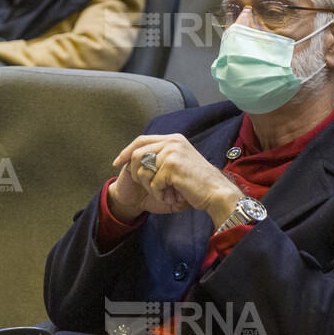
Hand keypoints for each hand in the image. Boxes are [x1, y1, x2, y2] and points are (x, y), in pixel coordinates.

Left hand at [109, 134, 244, 228]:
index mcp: (173, 139)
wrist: (216, 193)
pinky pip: (153, 182)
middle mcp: (172, 141)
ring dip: (151, 187)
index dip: (127, 151)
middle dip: (136, 173)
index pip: (141, 140)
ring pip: (143, 170)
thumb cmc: (197, 182)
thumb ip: (162, 156)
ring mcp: (172, 152)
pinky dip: (159, 193)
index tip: (117, 163)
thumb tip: (137, 157)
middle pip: (137, 154)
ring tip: (166, 193)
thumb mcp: (179, 162)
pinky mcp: (172, 165)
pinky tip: (172, 196)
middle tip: (147, 187)